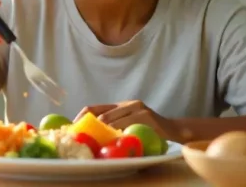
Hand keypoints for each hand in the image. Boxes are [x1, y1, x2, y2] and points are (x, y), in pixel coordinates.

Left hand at [74, 100, 189, 142]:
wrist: (174, 130)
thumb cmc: (149, 130)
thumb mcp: (129, 124)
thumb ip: (114, 125)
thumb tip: (90, 134)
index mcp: (120, 105)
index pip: (94, 108)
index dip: (81, 117)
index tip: (71, 127)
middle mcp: (127, 104)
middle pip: (101, 115)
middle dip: (90, 128)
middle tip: (81, 138)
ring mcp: (137, 108)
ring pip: (111, 121)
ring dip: (102, 133)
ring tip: (95, 142)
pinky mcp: (145, 116)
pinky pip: (126, 126)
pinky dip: (117, 134)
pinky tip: (114, 141)